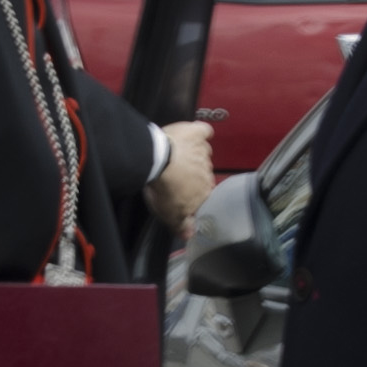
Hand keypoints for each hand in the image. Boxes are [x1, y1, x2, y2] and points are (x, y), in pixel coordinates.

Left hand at [147, 121, 215, 238]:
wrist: (158, 161)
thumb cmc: (165, 189)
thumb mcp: (170, 214)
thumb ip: (182, 226)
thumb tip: (189, 235)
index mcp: (204, 192)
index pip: (202, 195)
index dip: (191, 195)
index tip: (180, 194)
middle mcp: (208, 172)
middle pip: (202, 175)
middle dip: (192, 175)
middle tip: (176, 176)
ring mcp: (203, 152)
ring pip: (202, 155)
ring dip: (194, 156)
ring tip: (179, 156)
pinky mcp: (195, 134)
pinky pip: (204, 132)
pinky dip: (201, 133)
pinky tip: (195, 134)